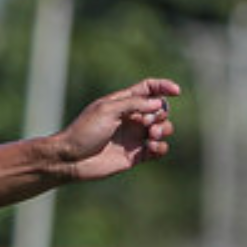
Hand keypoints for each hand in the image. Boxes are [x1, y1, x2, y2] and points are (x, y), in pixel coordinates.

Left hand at [55, 77, 179, 180]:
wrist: (69, 159)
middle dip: (161, 114)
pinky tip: (151, 147)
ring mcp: (134, 137)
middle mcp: (131, 119)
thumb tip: (159, 103)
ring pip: (163, 129)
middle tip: (147, 123)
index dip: (163, 87)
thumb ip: (134, 104)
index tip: (176, 91)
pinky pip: (159, 149)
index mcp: (122, 103)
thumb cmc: (84, 131)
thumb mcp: (107, 110)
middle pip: (160, 110)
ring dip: (164, 130)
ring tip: (151, 135)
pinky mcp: (135, 155)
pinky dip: (161, 147)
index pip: (148, 89)